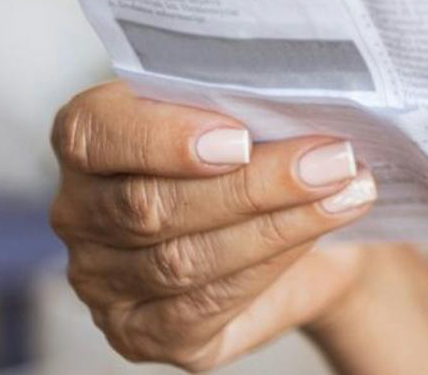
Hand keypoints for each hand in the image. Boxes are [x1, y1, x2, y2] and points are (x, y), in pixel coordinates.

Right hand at [49, 82, 377, 370]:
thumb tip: (297, 95)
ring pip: (183, 259)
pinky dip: (273, 262)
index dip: (163, 137)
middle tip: (331, 160)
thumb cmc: (268, 149)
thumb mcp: (256, 108)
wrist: (309, 226)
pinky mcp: (143, 332)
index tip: (239, 137)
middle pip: (151, 204)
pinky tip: (322, 229)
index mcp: (91, 139)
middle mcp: (81, 213)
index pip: (95, 132)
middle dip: (252, 184)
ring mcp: (104, 280)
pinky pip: (204, 304)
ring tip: (347, 190)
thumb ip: (252, 99)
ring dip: (278, 224)